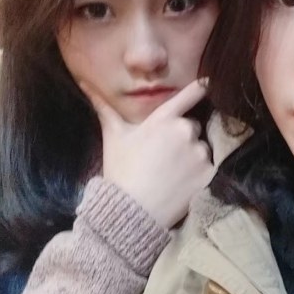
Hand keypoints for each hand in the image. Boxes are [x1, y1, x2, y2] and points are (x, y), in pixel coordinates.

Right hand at [81, 79, 214, 228]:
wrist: (132, 212)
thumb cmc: (121, 171)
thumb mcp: (113, 136)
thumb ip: (105, 107)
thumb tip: (83, 81)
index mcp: (164, 118)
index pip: (191, 93)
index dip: (201, 87)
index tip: (208, 84)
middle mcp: (185, 130)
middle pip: (192, 126)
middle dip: (183, 136)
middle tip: (165, 155)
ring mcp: (199, 152)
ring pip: (202, 147)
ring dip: (193, 155)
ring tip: (172, 173)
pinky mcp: (208, 172)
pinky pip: (209, 167)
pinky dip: (200, 173)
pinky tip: (182, 183)